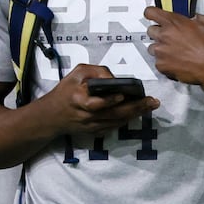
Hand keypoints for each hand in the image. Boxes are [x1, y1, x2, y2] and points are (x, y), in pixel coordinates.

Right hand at [41, 65, 159, 138]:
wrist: (52, 117)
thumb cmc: (65, 91)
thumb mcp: (75, 74)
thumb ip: (94, 72)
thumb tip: (114, 78)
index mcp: (79, 100)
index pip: (95, 103)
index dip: (109, 100)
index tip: (122, 95)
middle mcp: (87, 116)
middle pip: (113, 114)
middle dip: (134, 108)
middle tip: (152, 102)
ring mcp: (92, 126)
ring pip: (117, 122)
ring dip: (135, 114)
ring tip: (150, 106)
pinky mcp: (95, 132)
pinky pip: (114, 126)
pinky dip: (127, 120)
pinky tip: (139, 113)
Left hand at [145, 7, 203, 92]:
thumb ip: (194, 17)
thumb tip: (192, 18)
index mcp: (173, 22)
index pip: (150, 12)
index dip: (151, 14)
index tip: (153, 17)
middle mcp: (164, 35)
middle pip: (150, 30)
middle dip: (159, 33)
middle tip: (169, 38)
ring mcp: (161, 52)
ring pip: (152, 48)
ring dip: (161, 49)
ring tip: (173, 53)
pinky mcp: (162, 66)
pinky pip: (158, 62)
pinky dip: (165, 63)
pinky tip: (176, 62)